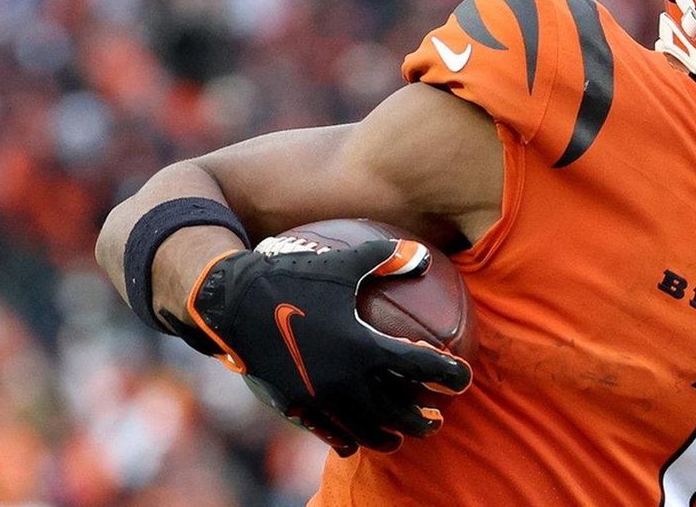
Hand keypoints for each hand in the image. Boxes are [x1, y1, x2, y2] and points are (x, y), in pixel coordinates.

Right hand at [186, 239, 472, 455]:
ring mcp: (319, 399)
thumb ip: (386, 259)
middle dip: (423, 421)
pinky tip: (356, 440)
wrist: (232, 306)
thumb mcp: (342, 264)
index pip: (421, 367)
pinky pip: (329, 435)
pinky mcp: (295, 408)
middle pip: (397, 413)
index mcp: (363, 345)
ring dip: (388, 436)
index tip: (463, 378)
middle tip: (438, 420)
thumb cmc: (292, 279)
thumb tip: (422, 255)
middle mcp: (345, 380)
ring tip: (401, 436)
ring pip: (365, 432)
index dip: (448, 374)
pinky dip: (349, 440)